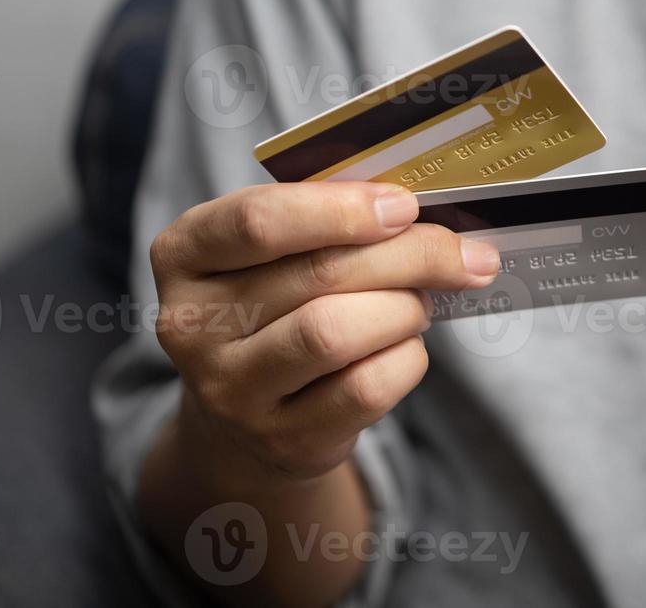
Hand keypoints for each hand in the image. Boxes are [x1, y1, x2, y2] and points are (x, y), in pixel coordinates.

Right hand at [150, 181, 499, 484]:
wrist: (248, 410)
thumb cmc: (277, 301)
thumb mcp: (276, 250)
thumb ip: (329, 216)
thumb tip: (422, 208)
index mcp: (184, 254)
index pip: (257, 222)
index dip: (341, 209)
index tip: (404, 205)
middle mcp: (193, 326)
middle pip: (318, 274)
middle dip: (409, 255)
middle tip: (461, 253)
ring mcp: (233, 391)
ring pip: (338, 332)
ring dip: (403, 308)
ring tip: (418, 302)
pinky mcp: (284, 440)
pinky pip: (366, 388)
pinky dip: (406, 358)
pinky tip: (405, 347)